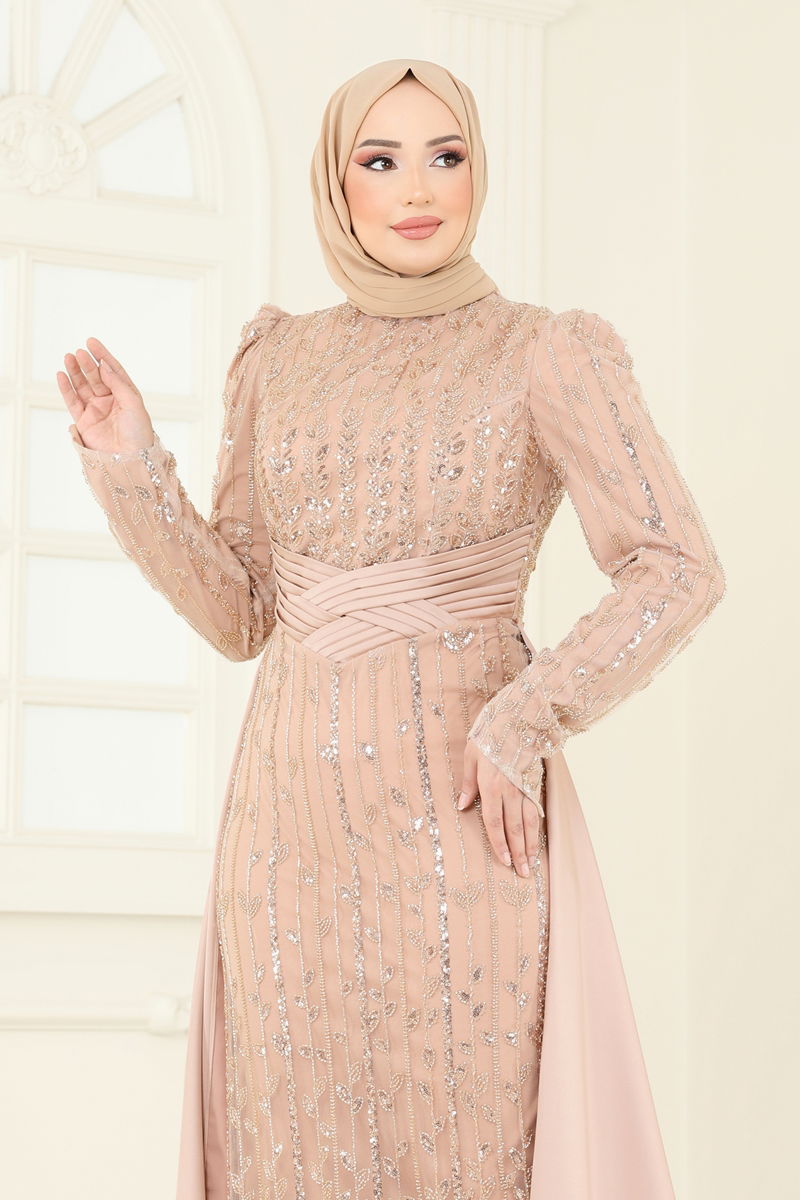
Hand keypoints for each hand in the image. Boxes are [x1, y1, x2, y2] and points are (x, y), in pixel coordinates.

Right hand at [56, 337, 154, 455]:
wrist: (130, 460)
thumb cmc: (138, 433)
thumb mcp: (133, 403)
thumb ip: (117, 383)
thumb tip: (103, 365)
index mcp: (126, 395)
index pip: (112, 370)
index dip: (102, 355)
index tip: (91, 342)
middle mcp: (110, 401)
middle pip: (96, 376)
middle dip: (87, 363)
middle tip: (79, 352)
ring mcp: (96, 411)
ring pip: (82, 386)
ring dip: (75, 372)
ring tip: (68, 357)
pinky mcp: (84, 422)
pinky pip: (72, 401)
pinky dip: (66, 388)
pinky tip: (61, 375)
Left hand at [457, 738, 542, 875]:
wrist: (520, 715)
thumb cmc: (491, 732)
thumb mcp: (471, 755)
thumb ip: (468, 783)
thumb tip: (463, 807)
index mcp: (491, 785)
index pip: (495, 822)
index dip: (499, 844)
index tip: (503, 861)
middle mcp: (510, 790)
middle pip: (515, 828)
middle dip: (519, 853)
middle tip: (523, 873)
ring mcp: (525, 786)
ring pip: (530, 822)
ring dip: (531, 845)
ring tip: (532, 864)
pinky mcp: (535, 782)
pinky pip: (537, 810)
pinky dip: (538, 828)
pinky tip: (539, 839)